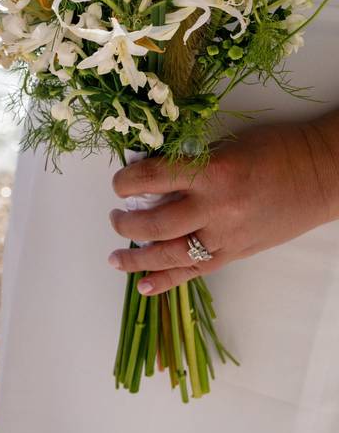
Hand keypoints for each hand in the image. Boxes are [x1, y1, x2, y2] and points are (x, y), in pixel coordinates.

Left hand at [106, 120, 338, 295]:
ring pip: (170, 255)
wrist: (322, 174)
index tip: (118, 184)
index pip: (153, 178)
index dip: (126, 182)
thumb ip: (188, 165)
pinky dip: (166, 281)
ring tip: (115, 257)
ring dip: (137, 257)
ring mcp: (226, 236)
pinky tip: (143, 286)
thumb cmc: (274, 151)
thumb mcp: (224, 147)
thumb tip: (147, 177)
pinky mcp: (236, 254)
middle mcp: (216, 209)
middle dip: (125, 223)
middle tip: (114, 217)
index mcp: (213, 173)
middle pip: (155, 224)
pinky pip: (195, 272)